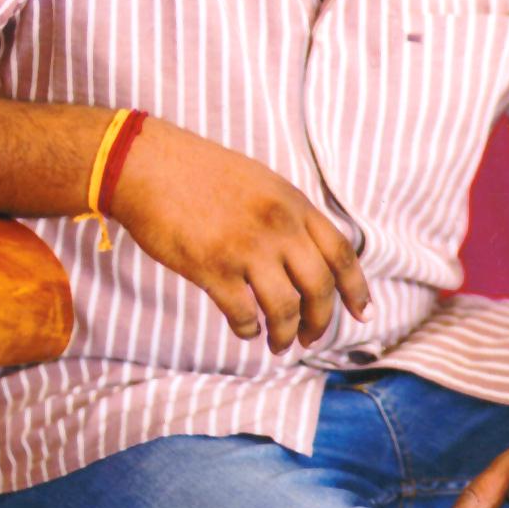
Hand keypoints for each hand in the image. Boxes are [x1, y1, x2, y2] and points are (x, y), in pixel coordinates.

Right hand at [109, 117, 370, 353]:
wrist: (146, 164)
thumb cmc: (198, 171)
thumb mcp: (259, 181)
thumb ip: (287, 214)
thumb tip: (308, 254)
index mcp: (292, 202)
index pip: (341, 252)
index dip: (356, 288)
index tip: (363, 313)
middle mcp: (277, 225)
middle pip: (319, 287)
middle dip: (321, 322)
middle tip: (312, 337)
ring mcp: (245, 247)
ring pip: (285, 309)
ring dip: (286, 335)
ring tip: (279, 343)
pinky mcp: (212, 268)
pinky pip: (243, 315)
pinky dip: (249, 330)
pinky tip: (245, 328)